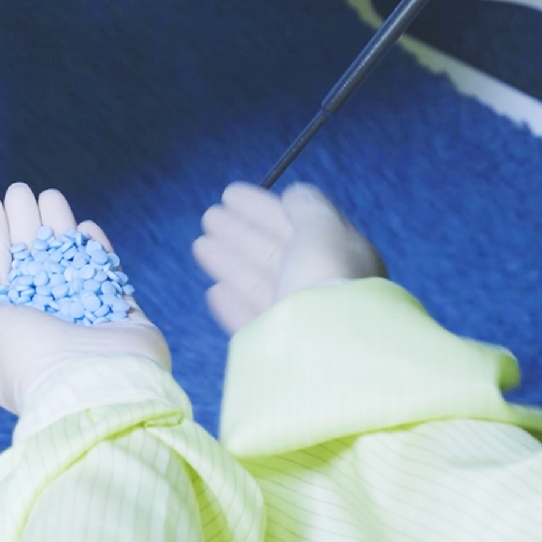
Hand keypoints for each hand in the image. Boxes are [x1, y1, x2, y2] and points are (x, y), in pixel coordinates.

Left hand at [0, 183, 169, 414]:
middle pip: (31, 263)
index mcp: (8, 331)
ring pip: (68, 263)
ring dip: (59, 228)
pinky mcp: (121, 316)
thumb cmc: (29, 357)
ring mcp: (84, 319)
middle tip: (21, 189)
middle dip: (24, 224)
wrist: (93, 384)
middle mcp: (45, 325)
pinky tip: (86, 225)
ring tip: (50, 194)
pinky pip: (106, 275)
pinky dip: (96, 250)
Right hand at [193, 182, 384, 334]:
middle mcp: (323, 286)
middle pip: (275, 254)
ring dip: (230, 261)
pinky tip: (214, 291)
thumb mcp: (321, 230)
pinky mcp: (280, 347)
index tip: (229, 194)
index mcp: (341, 256)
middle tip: (209, 215)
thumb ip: (307, 207)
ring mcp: (301, 319)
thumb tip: (295, 193)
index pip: (298, 225)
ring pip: (260, 284)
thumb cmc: (326, 278)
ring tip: (199, 244)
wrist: (325, 348)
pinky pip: (253, 319)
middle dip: (241, 233)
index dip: (263, 208)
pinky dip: (233, 303)